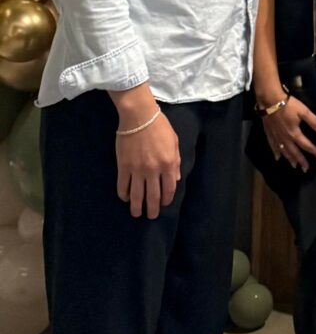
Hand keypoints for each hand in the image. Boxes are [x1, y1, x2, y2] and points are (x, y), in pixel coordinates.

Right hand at [115, 100, 180, 218]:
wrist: (138, 116)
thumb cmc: (159, 127)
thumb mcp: (174, 143)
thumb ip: (175, 162)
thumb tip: (175, 180)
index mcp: (168, 164)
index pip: (169, 189)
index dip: (166, 199)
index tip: (164, 204)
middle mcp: (153, 170)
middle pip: (153, 196)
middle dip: (152, 209)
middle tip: (150, 216)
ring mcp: (137, 169)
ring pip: (137, 194)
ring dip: (137, 207)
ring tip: (136, 213)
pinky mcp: (123, 167)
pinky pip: (123, 186)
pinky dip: (123, 195)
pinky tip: (125, 198)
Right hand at [262, 95, 315, 171]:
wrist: (269, 101)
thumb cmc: (288, 105)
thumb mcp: (304, 111)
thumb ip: (314, 122)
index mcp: (294, 134)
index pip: (307, 146)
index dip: (315, 152)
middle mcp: (285, 139)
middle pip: (294, 152)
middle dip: (301, 161)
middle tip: (306, 169)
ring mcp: (276, 137)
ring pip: (284, 152)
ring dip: (290, 159)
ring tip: (294, 166)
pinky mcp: (269, 134)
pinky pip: (273, 147)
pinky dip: (276, 153)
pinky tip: (277, 158)